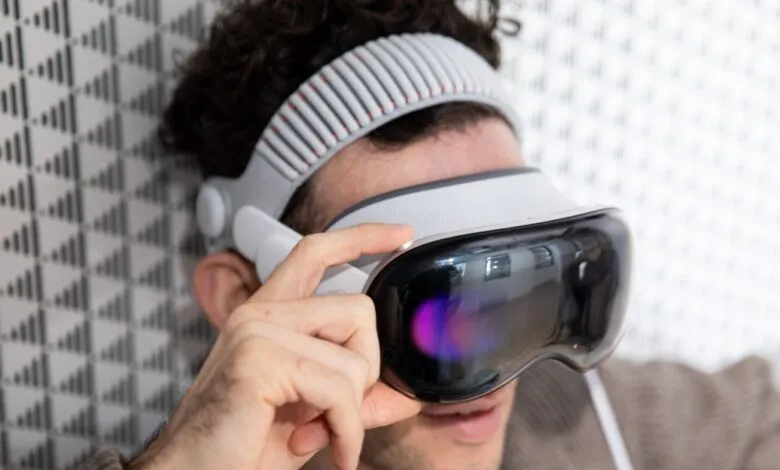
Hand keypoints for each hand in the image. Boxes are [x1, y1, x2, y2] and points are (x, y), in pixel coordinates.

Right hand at [129, 224, 420, 469]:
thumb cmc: (242, 448)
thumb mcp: (312, 415)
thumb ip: (356, 398)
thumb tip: (405, 395)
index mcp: (269, 317)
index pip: (315, 253)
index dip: (361, 238)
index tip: (400, 235)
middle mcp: (259, 315)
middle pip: (357, 310)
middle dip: (366, 370)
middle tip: (338, 413)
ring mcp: (255, 333)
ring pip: (354, 357)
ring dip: (352, 412)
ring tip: (322, 435)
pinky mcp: (257, 360)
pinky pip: (339, 390)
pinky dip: (345, 431)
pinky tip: (324, 447)